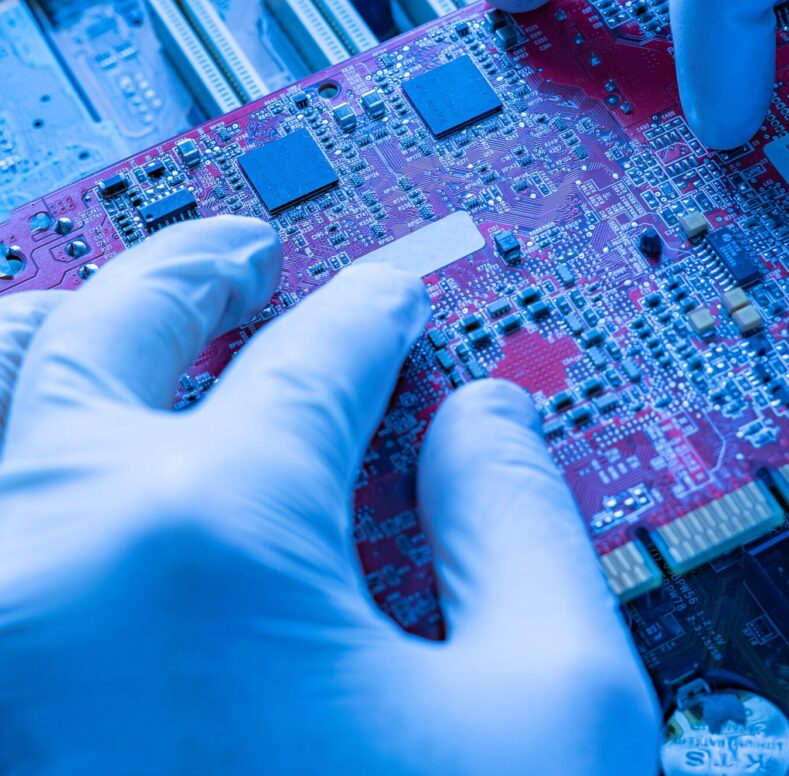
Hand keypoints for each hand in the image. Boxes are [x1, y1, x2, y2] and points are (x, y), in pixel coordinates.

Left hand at [0, 217, 657, 775]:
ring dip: (52, 324)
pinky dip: (6, 442)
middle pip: (123, 328)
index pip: (323, 358)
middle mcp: (45, 556)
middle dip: (202, 269)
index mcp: (211, 544)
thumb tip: (485, 418)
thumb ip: (531, 524)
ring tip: (110, 303)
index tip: (400, 297)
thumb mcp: (553, 721)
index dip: (380, 313)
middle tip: (248, 247)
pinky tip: (41, 443)